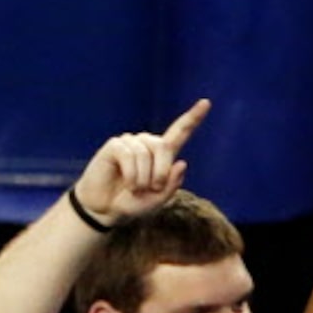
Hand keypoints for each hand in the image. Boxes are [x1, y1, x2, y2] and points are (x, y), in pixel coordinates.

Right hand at [71, 100, 208, 222]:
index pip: (180, 132)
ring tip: (136, 188)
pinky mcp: (114, 146)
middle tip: (153, 189)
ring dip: (144, 177)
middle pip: (164, 146)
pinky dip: (131, 175)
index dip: (193, 118)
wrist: (106, 209)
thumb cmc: (132, 203)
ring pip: (145, 153)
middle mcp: (146, 144)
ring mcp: (129, 143)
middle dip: (161, 172)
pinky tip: (128, 183)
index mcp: (162, 155)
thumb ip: (172, 185)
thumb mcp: (158, 200)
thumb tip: (181, 162)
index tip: (206, 103)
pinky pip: (128, 155)